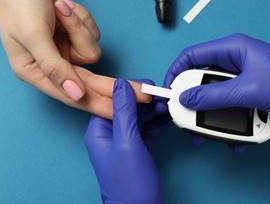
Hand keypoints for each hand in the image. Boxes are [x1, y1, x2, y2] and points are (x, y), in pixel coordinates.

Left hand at [85, 79, 163, 203]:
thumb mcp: (127, 142)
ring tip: (169, 107)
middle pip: (128, 106)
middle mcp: (110, 134)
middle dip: (147, 100)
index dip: (132, 91)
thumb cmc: (129, 185)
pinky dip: (158, 122)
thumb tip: (121, 83)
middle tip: (164, 97)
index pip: (113, 100)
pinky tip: (169, 118)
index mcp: (99, 131)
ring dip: (154, 110)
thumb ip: (124, 111)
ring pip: (140, 116)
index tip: (150, 87)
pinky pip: (147, 127)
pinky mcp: (138, 147)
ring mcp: (124, 141)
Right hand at [164, 33, 269, 139]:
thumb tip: (184, 99)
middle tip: (188, 120)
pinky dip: (230, 119)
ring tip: (212, 135)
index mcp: (232, 48)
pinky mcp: (251, 89)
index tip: (169, 93)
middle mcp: (234, 59)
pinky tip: (236, 136)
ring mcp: (243, 75)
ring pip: (216, 94)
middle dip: (194, 101)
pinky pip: (231, 103)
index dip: (176, 72)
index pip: (192, 55)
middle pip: (202, 78)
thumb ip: (213, 96)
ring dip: (212, 115)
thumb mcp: (248, 91)